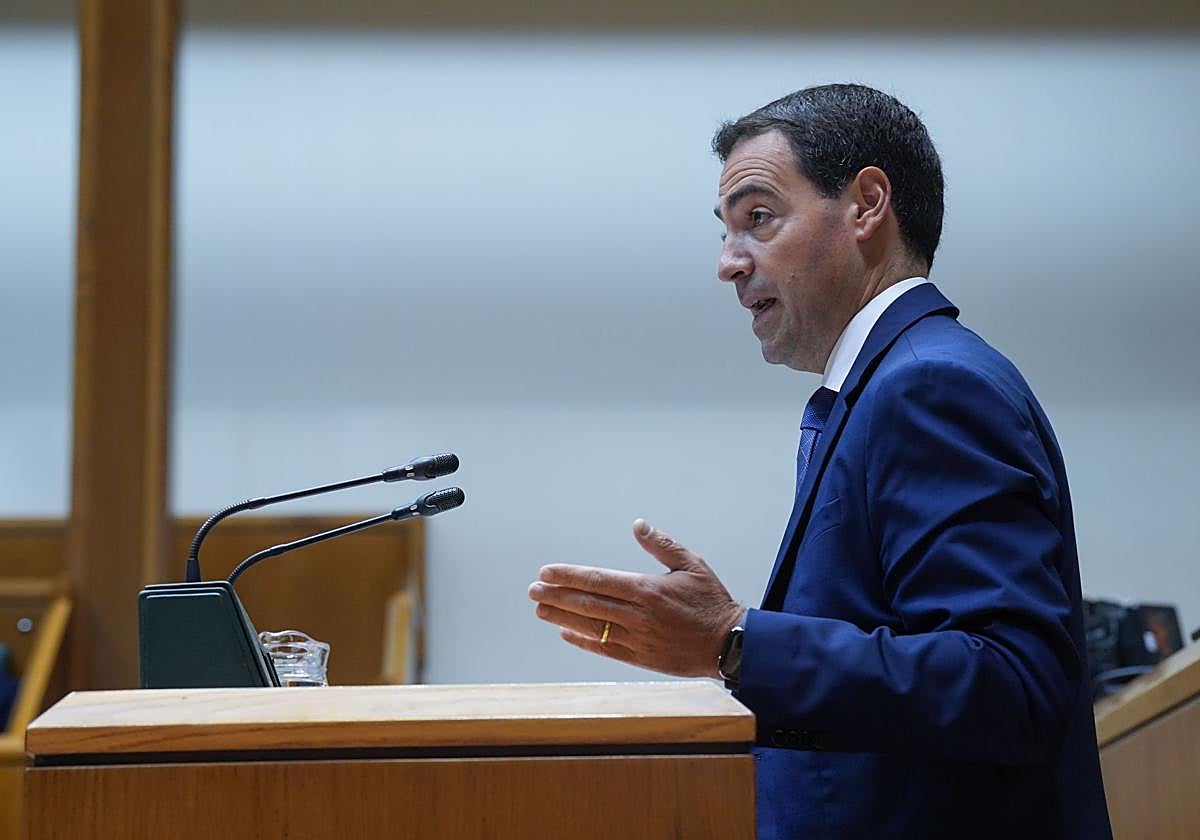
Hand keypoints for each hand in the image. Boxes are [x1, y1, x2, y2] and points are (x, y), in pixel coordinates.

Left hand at [528, 518, 743, 677]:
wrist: (729, 644)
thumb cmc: (710, 601)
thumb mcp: (691, 564)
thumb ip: (661, 545)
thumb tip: (638, 525)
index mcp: (647, 589)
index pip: (598, 580)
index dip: (568, 576)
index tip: (546, 573)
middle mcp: (637, 615)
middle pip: (587, 604)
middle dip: (556, 596)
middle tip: (533, 591)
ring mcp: (637, 639)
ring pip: (591, 627)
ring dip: (562, 618)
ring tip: (541, 610)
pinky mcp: (640, 658)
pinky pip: (604, 649)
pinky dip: (583, 641)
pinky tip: (566, 634)